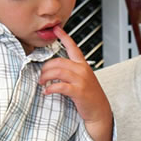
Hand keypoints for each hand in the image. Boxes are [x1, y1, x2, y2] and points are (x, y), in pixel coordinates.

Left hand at [40, 26, 113, 140]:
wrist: (99, 111)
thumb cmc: (89, 96)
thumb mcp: (83, 80)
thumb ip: (71, 72)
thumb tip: (54, 69)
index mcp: (83, 65)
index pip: (73, 47)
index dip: (64, 37)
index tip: (56, 29)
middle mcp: (82, 70)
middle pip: (58, 61)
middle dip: (45, 67)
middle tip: (40, 76)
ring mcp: (81, 80)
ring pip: (58, 71)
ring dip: (46, 77)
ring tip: (41, 83)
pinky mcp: (78, 91)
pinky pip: (60, 86)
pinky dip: (51, 88)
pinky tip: (47, 92)